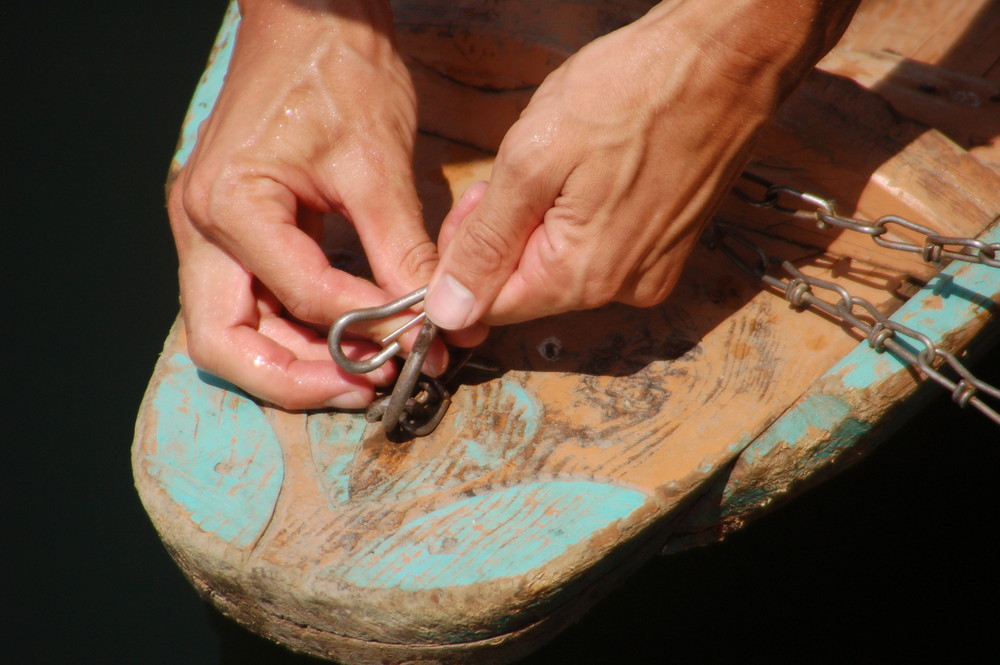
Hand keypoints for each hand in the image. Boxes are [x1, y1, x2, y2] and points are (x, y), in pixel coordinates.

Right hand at [168, 0, 442, 408]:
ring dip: (297, 364)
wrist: (312, 18)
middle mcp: (201, 227)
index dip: (364, 327)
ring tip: (364, 376)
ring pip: (236, 333)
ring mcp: (210, 233)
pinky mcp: (234, 232)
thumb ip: (401, 250)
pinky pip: (256, 303)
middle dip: (295, 380)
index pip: (299, 294)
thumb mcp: (377, 163)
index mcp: (228, 204)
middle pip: (225, 343)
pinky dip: (298, 330)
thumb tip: (437, 317)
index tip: (420, 337)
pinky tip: (348, 340)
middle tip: (364, 391)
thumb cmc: (336, 70)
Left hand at [425, 0, 859, 329]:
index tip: (471, 204)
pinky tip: (587, 174)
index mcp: (581, 277)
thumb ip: (485, 244)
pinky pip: (600, 252)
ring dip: (536, 226)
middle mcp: (620, 291)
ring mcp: (650, 271)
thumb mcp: (531, 161)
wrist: (726, 61)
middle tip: (505, 174)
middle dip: (499, 238)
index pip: (490, 306)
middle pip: (526, 289)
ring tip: (555, 164)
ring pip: (560, 268)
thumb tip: (448, 313)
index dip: (462, 262)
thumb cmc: (630, 94)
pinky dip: (576, 221)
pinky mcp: (668, 248)